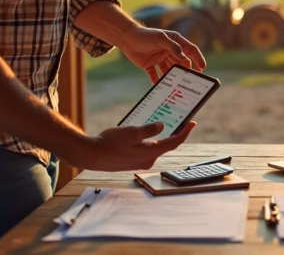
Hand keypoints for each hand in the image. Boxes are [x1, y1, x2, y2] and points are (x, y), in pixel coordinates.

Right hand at [75, 121, 195, 171]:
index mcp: (150, 153)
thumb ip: (149, 130)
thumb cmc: (110, 143)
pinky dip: (148, 141)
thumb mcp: (132, 132)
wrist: (91, 156)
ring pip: (154, 148)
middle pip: (166, 145)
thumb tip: (162, 127)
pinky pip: (144, 150)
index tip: (192, 123)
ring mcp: (139, 162)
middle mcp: (147, 160)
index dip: (185, 132)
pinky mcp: (131, 162)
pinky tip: (142, 133)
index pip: (174, 142)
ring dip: (159, 137)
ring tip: (160, 123)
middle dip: (173, 133)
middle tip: (179, 120)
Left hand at [120, 27, 206, 81]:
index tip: (202, 67)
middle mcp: (169, 51)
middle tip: (190, 81)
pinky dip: (158, 81)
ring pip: (170, 70)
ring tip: (176, 87)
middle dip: (186, 71)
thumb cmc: (145, 35)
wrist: (126, 38)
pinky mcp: (150, 65)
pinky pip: (156, 75)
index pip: (190, 50)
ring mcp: (160, 58)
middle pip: (181, 63)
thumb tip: (184, 58)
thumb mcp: (160, 38)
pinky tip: (160, 87)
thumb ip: (172, 47)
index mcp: (175, 42)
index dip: (198, 58)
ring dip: (173, 78)